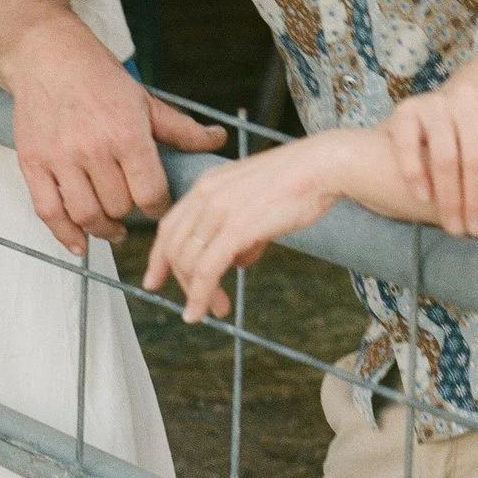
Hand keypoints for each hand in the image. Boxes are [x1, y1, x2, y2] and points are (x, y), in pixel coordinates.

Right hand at [2, 23, 227, 253]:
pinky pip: (48, 211)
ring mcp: (60, 158)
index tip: (159, 204)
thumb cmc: (98, 77)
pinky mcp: (33, 163)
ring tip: (113, 227)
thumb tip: (218, 140)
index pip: (150, 193)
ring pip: (86, 215)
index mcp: (126, 133)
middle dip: (130, 212)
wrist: (47, 56)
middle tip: (132, 206)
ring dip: (103, 229)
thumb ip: (181, 129)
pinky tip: (80, 243)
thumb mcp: (146, 100)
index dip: (159, 206)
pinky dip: (65, 234)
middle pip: (119, 207)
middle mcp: (93, 149)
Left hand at [143, 137, 349, 321]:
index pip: (170, 225)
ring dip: (195, 294)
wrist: (322, 167)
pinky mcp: (236, 228)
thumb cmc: (299, 181)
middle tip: (197, 307)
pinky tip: (202, 310)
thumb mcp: (257, 200)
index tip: (154, 279)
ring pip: (188, 261)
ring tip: (212, 311)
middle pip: (175, 247)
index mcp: (208, 184)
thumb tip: (239, 260)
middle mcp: (206, 195)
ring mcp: (219, 211)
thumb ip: (242, 229)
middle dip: (181, 282)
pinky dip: (199, 295)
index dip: (158, 256)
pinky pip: (206, 269)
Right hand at [385, 85, 477, 238]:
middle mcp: (470, 96)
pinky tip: (422, 198)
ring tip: (454, 226)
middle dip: (476, 199)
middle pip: (477, 157)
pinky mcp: (406, 111)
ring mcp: (436, 102)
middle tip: (475, 230)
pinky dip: (414, 172)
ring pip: (444, 156)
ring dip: (449, 197)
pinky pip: (409, 143)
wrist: (432, 125)